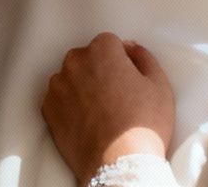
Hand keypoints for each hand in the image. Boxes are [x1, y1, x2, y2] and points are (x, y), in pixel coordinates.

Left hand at [43, 34, 174, 179]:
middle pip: (88, 58)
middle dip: (99, 71)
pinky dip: (69, 105)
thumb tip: (131, 48)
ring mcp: (58, 85)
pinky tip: (86, 120)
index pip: (110, 43)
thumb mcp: (159, 85)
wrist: (120, 163)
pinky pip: (59, 98)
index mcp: (102, 50)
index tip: (127, 79)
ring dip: (82, 86)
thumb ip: (144, 57)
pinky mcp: (48, 108)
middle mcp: (75, 62)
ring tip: (100, 111)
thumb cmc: (142, 126)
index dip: (121, 61)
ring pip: (71, 77)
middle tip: (116, 96)